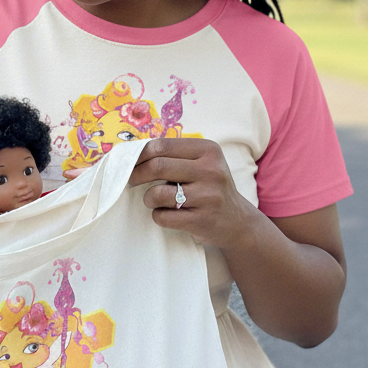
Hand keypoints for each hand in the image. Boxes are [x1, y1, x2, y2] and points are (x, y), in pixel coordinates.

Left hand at [132, 137, 254, 249]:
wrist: (237, 221)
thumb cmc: (210, 187)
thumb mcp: (202, 162)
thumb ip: (175, 155)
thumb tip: (134, 152)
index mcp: (209, 150)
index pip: (162, 146)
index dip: (139, 154)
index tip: (130, 162)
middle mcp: (211, 171)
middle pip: (157, 167)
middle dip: (136, 174)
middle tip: (131, 180)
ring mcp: (208, 197)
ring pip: (158, 193)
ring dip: (148, 198)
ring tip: (153, 199)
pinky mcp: (202, 221)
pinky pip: (164, 217)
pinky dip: (158, 215)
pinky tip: (166, 213)